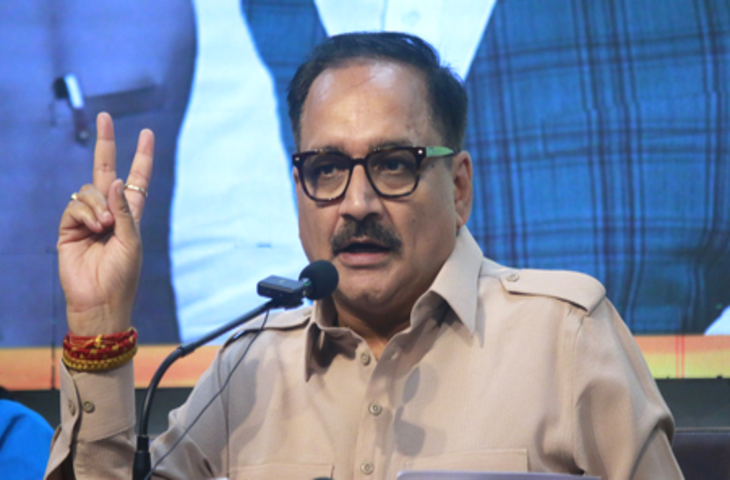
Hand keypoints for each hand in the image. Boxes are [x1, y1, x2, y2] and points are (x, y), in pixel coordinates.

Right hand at [57, 112, 153, 335]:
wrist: (100, 300)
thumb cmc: (123, 275)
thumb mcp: (132, 241)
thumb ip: (125, 210)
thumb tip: (115, 179)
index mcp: (130, 215)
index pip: (136, 180)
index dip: (142, 157)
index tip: (147, 134)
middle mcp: (109, 212)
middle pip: (105, 171)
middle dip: (106, 144)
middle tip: (106, 116)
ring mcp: (87, 219)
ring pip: (89, 191)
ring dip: (99, 204)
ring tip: (105, 227)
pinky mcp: (69, 228)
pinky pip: (75, 206)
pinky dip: (86, 213)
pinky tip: (93, 228)